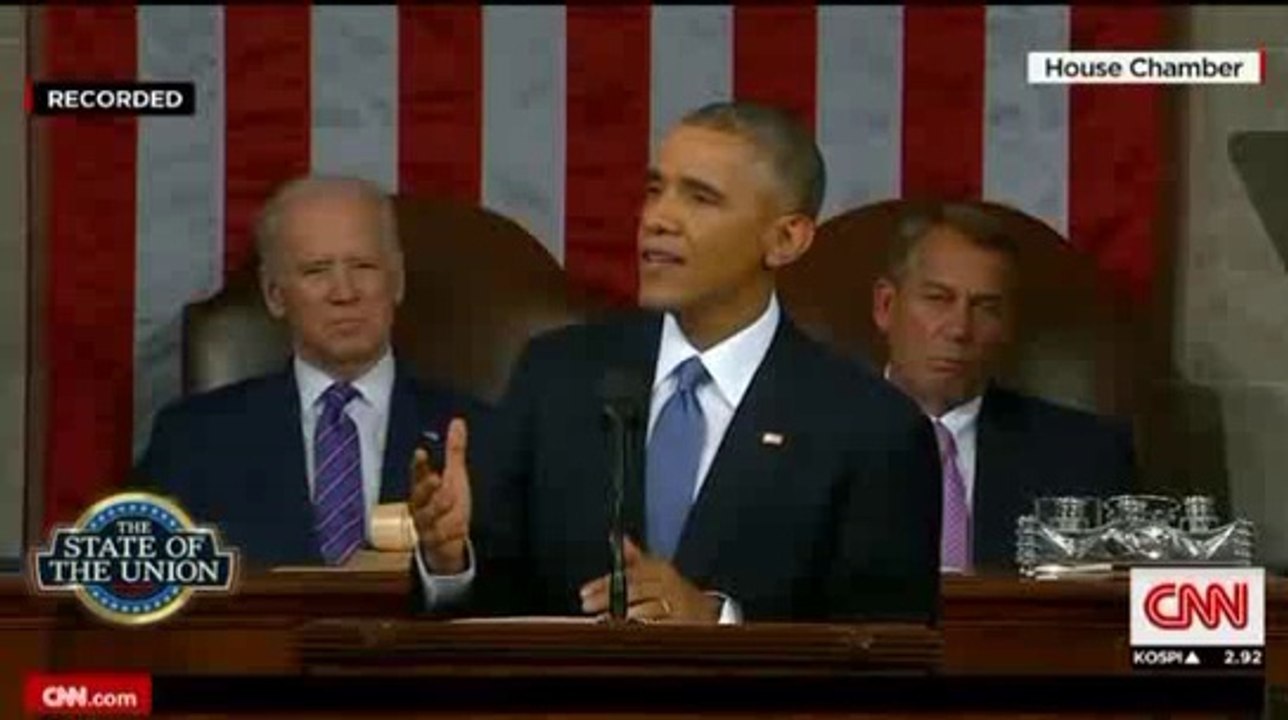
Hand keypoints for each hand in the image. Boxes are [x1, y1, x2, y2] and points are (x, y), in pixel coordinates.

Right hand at [409, 418, 470, 573]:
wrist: (447, 541)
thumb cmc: (449, 504)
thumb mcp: (455, 475)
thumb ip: (454, 450)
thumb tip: (457, 423)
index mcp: (424, 487)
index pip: (418, 473)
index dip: (418, 465)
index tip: (421, 453)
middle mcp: (421, 505)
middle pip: (418, 495)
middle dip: (426, 487)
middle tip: (435, 478)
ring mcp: (425, 524)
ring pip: (428, 516)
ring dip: (439, 508)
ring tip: (450, 499)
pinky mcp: (432, 542)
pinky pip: (439, 537)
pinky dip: (448, 532)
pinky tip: (458, 529)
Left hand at [579, 536, 720, 622]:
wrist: (709, 611)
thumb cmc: (675, 590)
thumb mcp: (657, 571)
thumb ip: (635, 558)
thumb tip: (619, 539)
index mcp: (661, 569)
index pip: (627, 573)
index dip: (603, 583)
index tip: (584, 592)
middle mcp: (669, 585)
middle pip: (633, 590)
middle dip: (607, 598)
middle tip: (586, 606)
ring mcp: (676, 606)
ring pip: (644, 609)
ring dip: (621, 616)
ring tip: (602, 621)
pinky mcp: (681, 625)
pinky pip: (656, 627)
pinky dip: (638, 630)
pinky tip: (624, 632)